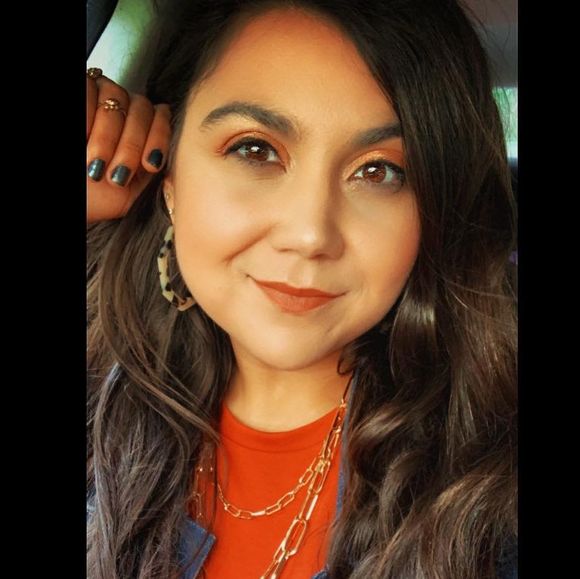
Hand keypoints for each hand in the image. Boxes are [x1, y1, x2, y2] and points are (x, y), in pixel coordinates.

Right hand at [86, 69, 170, 222]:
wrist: (77, 198)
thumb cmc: (97, 195)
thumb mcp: (134, 190)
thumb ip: (155, 168)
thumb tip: (183, 162)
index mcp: (144, 128)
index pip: (162, 116)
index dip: (159, 138)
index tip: (151, 165)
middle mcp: (126, 108)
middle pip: (141, 108)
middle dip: (131, 145)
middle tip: (118, 173)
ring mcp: (102, 97)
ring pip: (116, 100)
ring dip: (106, 137)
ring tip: (95, 166)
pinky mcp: (83, 90)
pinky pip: (89, 89)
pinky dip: (87, 116)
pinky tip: (84, 137)